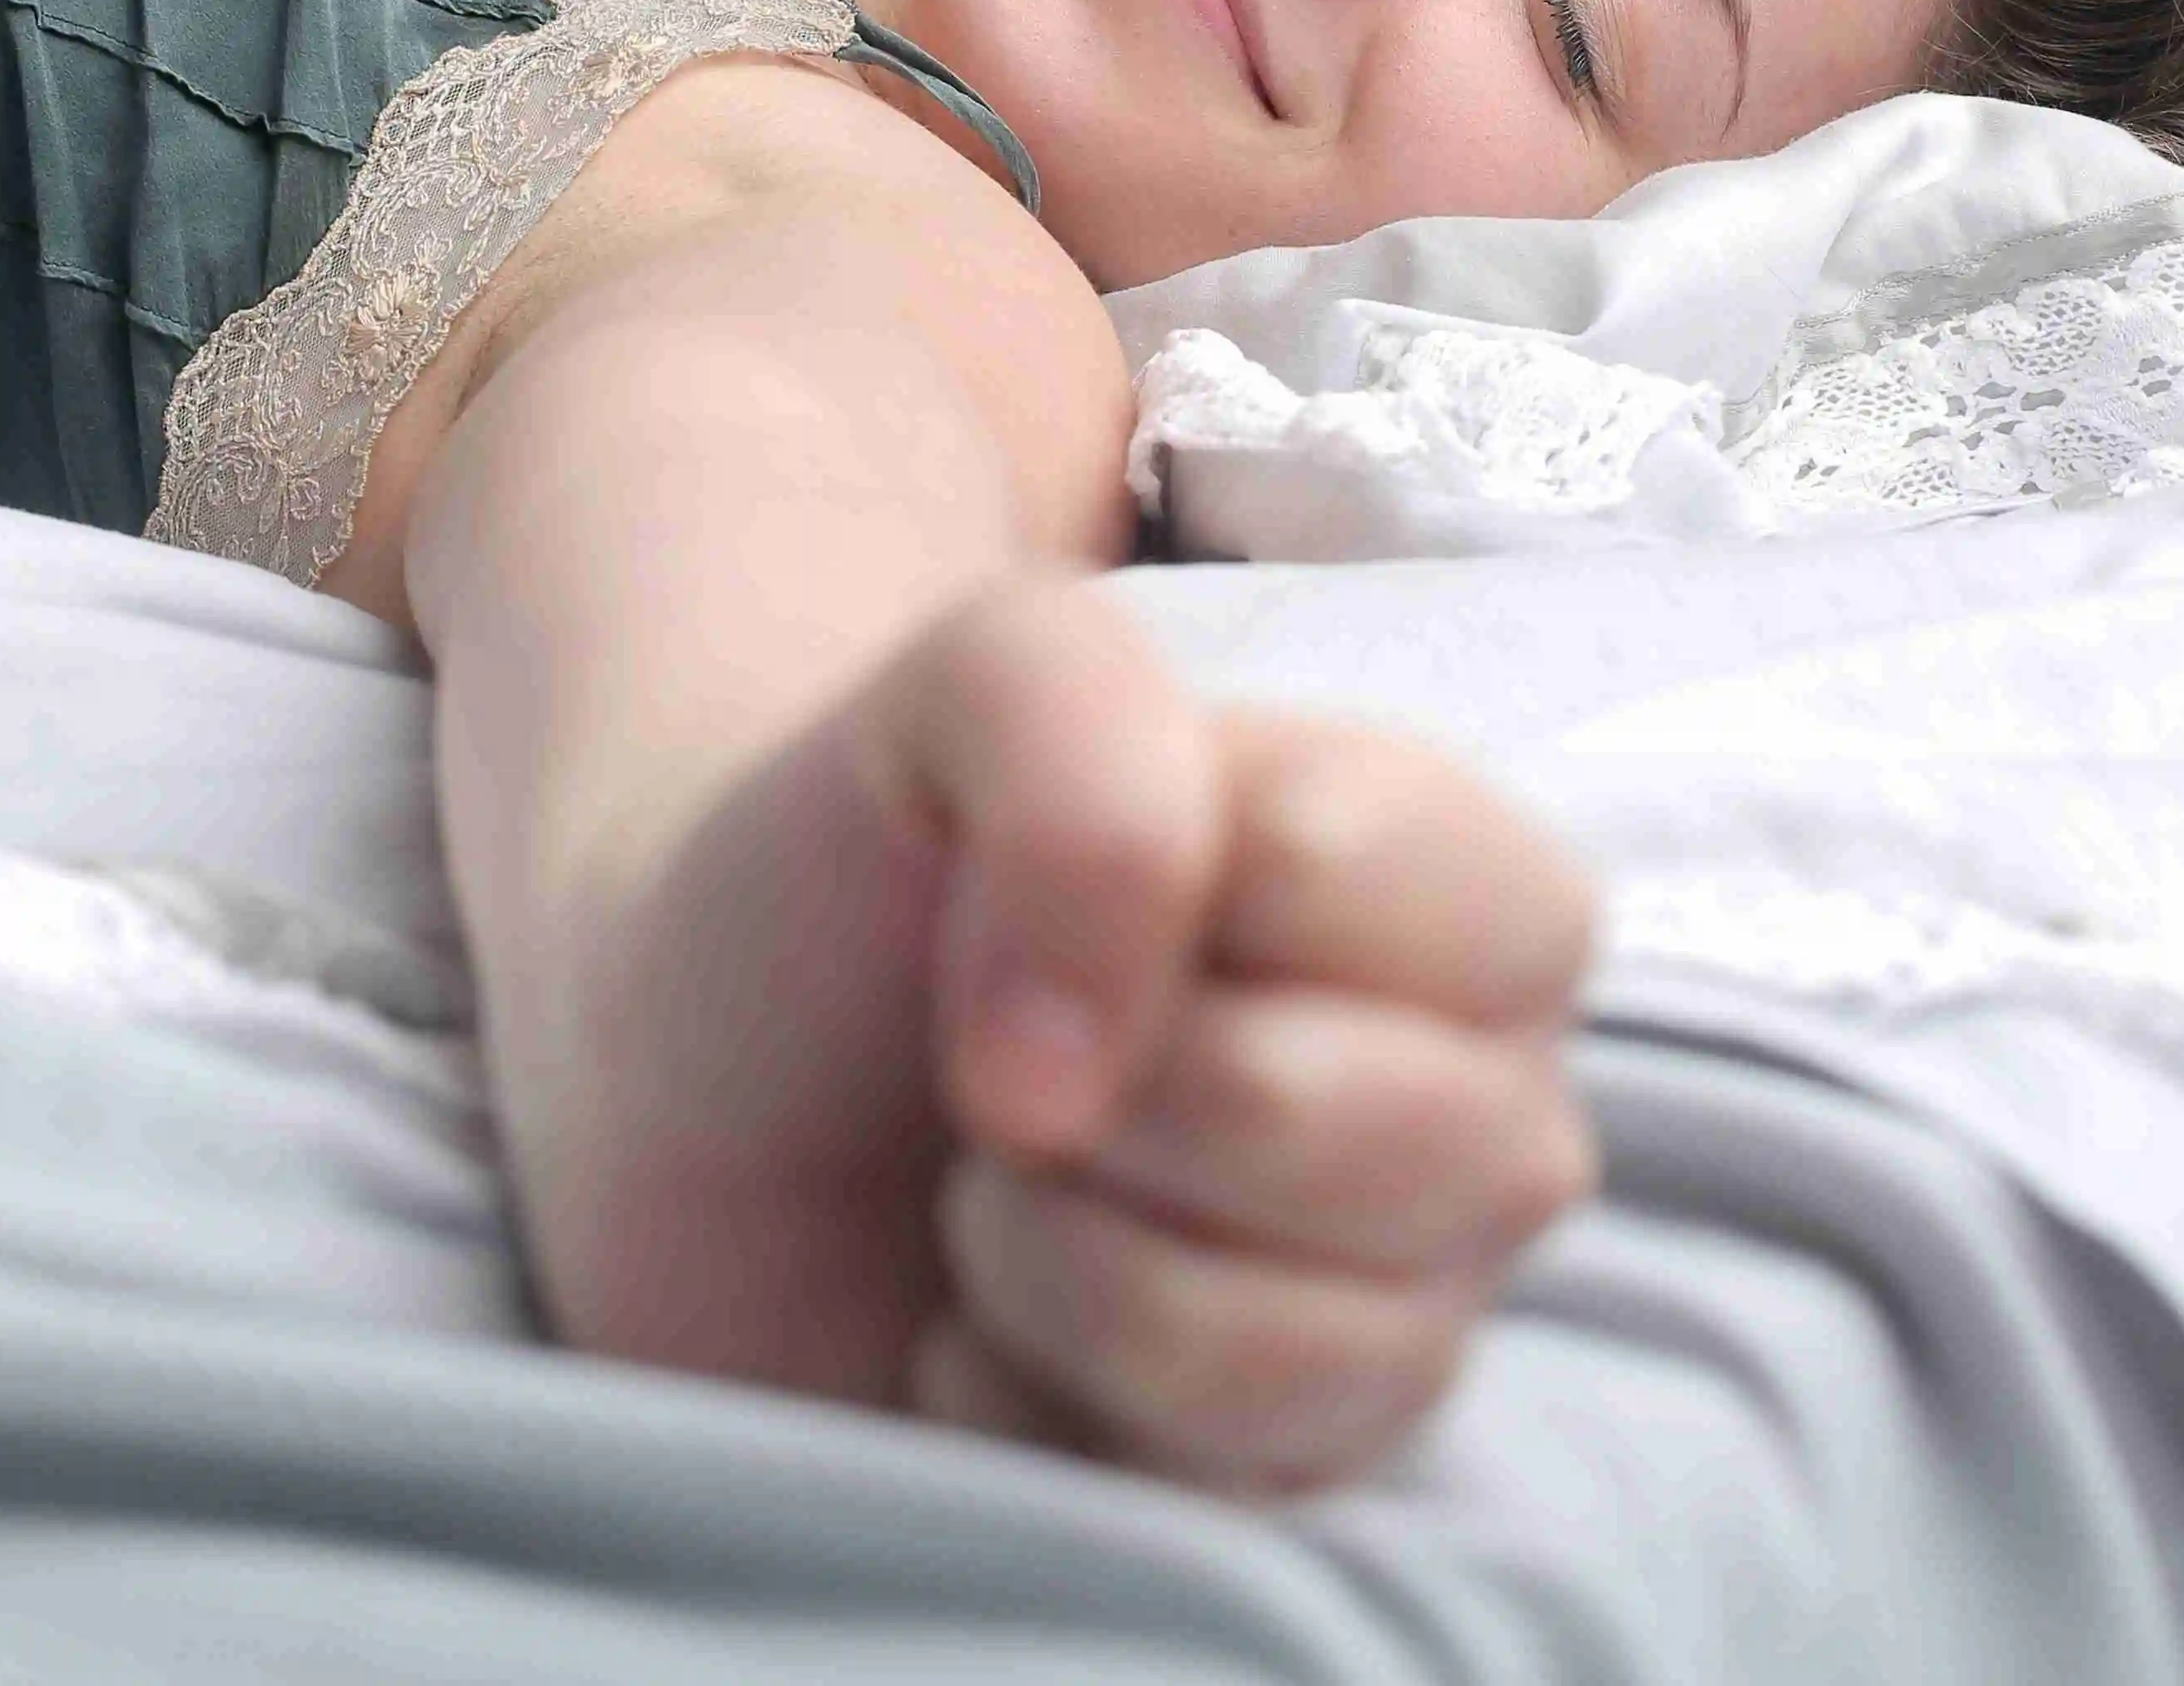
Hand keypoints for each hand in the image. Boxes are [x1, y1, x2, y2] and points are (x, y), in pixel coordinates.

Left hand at [851, 576, 1600, 1494]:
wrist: (702, 1080)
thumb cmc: (865, 870)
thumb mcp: (951, 686)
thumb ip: (1075, 743)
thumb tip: (1078, 1079)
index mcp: (1466, 894)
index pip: (1351, 860)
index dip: (1141, 870)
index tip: (1036, 874)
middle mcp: (1481, 1119)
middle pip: (1319, 1119)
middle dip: (1089, 1084)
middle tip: (1008, 1060)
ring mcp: (1401, 1326)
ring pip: (1258, 1343)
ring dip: (1042, 1254)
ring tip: (996, 1187)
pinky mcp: (1277, 1497)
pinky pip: (1170, 1493)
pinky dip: (1006, 1399)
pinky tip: (980, 1324)